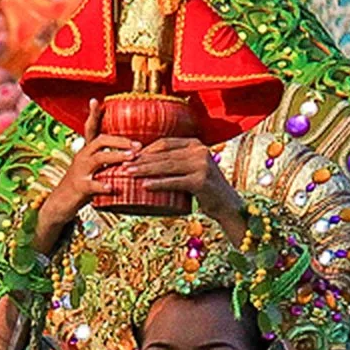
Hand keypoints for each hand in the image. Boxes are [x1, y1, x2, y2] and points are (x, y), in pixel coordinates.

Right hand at [34, 99, 137, 251]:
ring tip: (131, 158)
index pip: (90, 128)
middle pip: (101, 140)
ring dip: (116, 156)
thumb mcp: (92, 169)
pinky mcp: (79, 187)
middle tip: (138, 145)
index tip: (97, 101)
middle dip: (120, 141)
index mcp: (86, 151)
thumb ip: (106, 161)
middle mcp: (82, 157)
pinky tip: (112, 187)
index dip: (93, 115)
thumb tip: (129, 155)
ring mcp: (80, 171)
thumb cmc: (81, 186)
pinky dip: (102, 185)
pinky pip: (92, 184)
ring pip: (98, 158)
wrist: (59, 204)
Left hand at [110, 137, 243, 230]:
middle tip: (123, 166)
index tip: (129, 157)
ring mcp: (201, 165)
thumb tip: (145, 162)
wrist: (227, 205)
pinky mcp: (201, 181)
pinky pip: (175, 182)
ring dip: (145, 170)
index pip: (164, 143)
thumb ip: (176, 162)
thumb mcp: (191, 169)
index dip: (145, 150)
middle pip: (163, 154)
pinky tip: (145, 186)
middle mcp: (199, 151)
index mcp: (195, 144)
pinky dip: (158, 184)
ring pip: (166, 167)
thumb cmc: (205, 189)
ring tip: (128, 174)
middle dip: (141, 160)